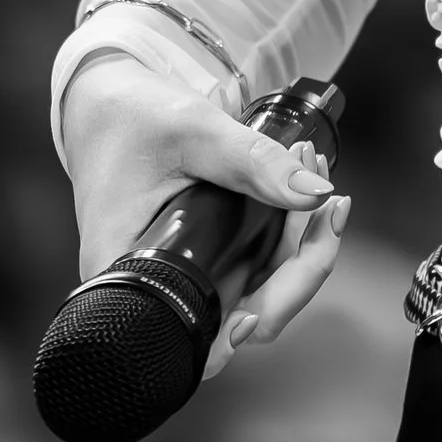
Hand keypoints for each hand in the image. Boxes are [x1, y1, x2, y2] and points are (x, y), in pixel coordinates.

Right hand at [60, 55, 349, 380]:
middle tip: (331, 200)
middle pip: (249, 312)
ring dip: (302, 237)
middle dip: (302, 263)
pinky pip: (259, 260)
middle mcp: (162, 288)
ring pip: (262, 285)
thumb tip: (318, 194)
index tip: (271, 301)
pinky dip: (290, 226)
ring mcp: (191, 272)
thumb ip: (253, 161)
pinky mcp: (210, 252)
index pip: (197, 337)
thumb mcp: (194, 130)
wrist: (111, 105)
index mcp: (132, 276)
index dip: (242, 331)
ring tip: (312, 165)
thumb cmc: (131, 118)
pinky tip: (304, 176)